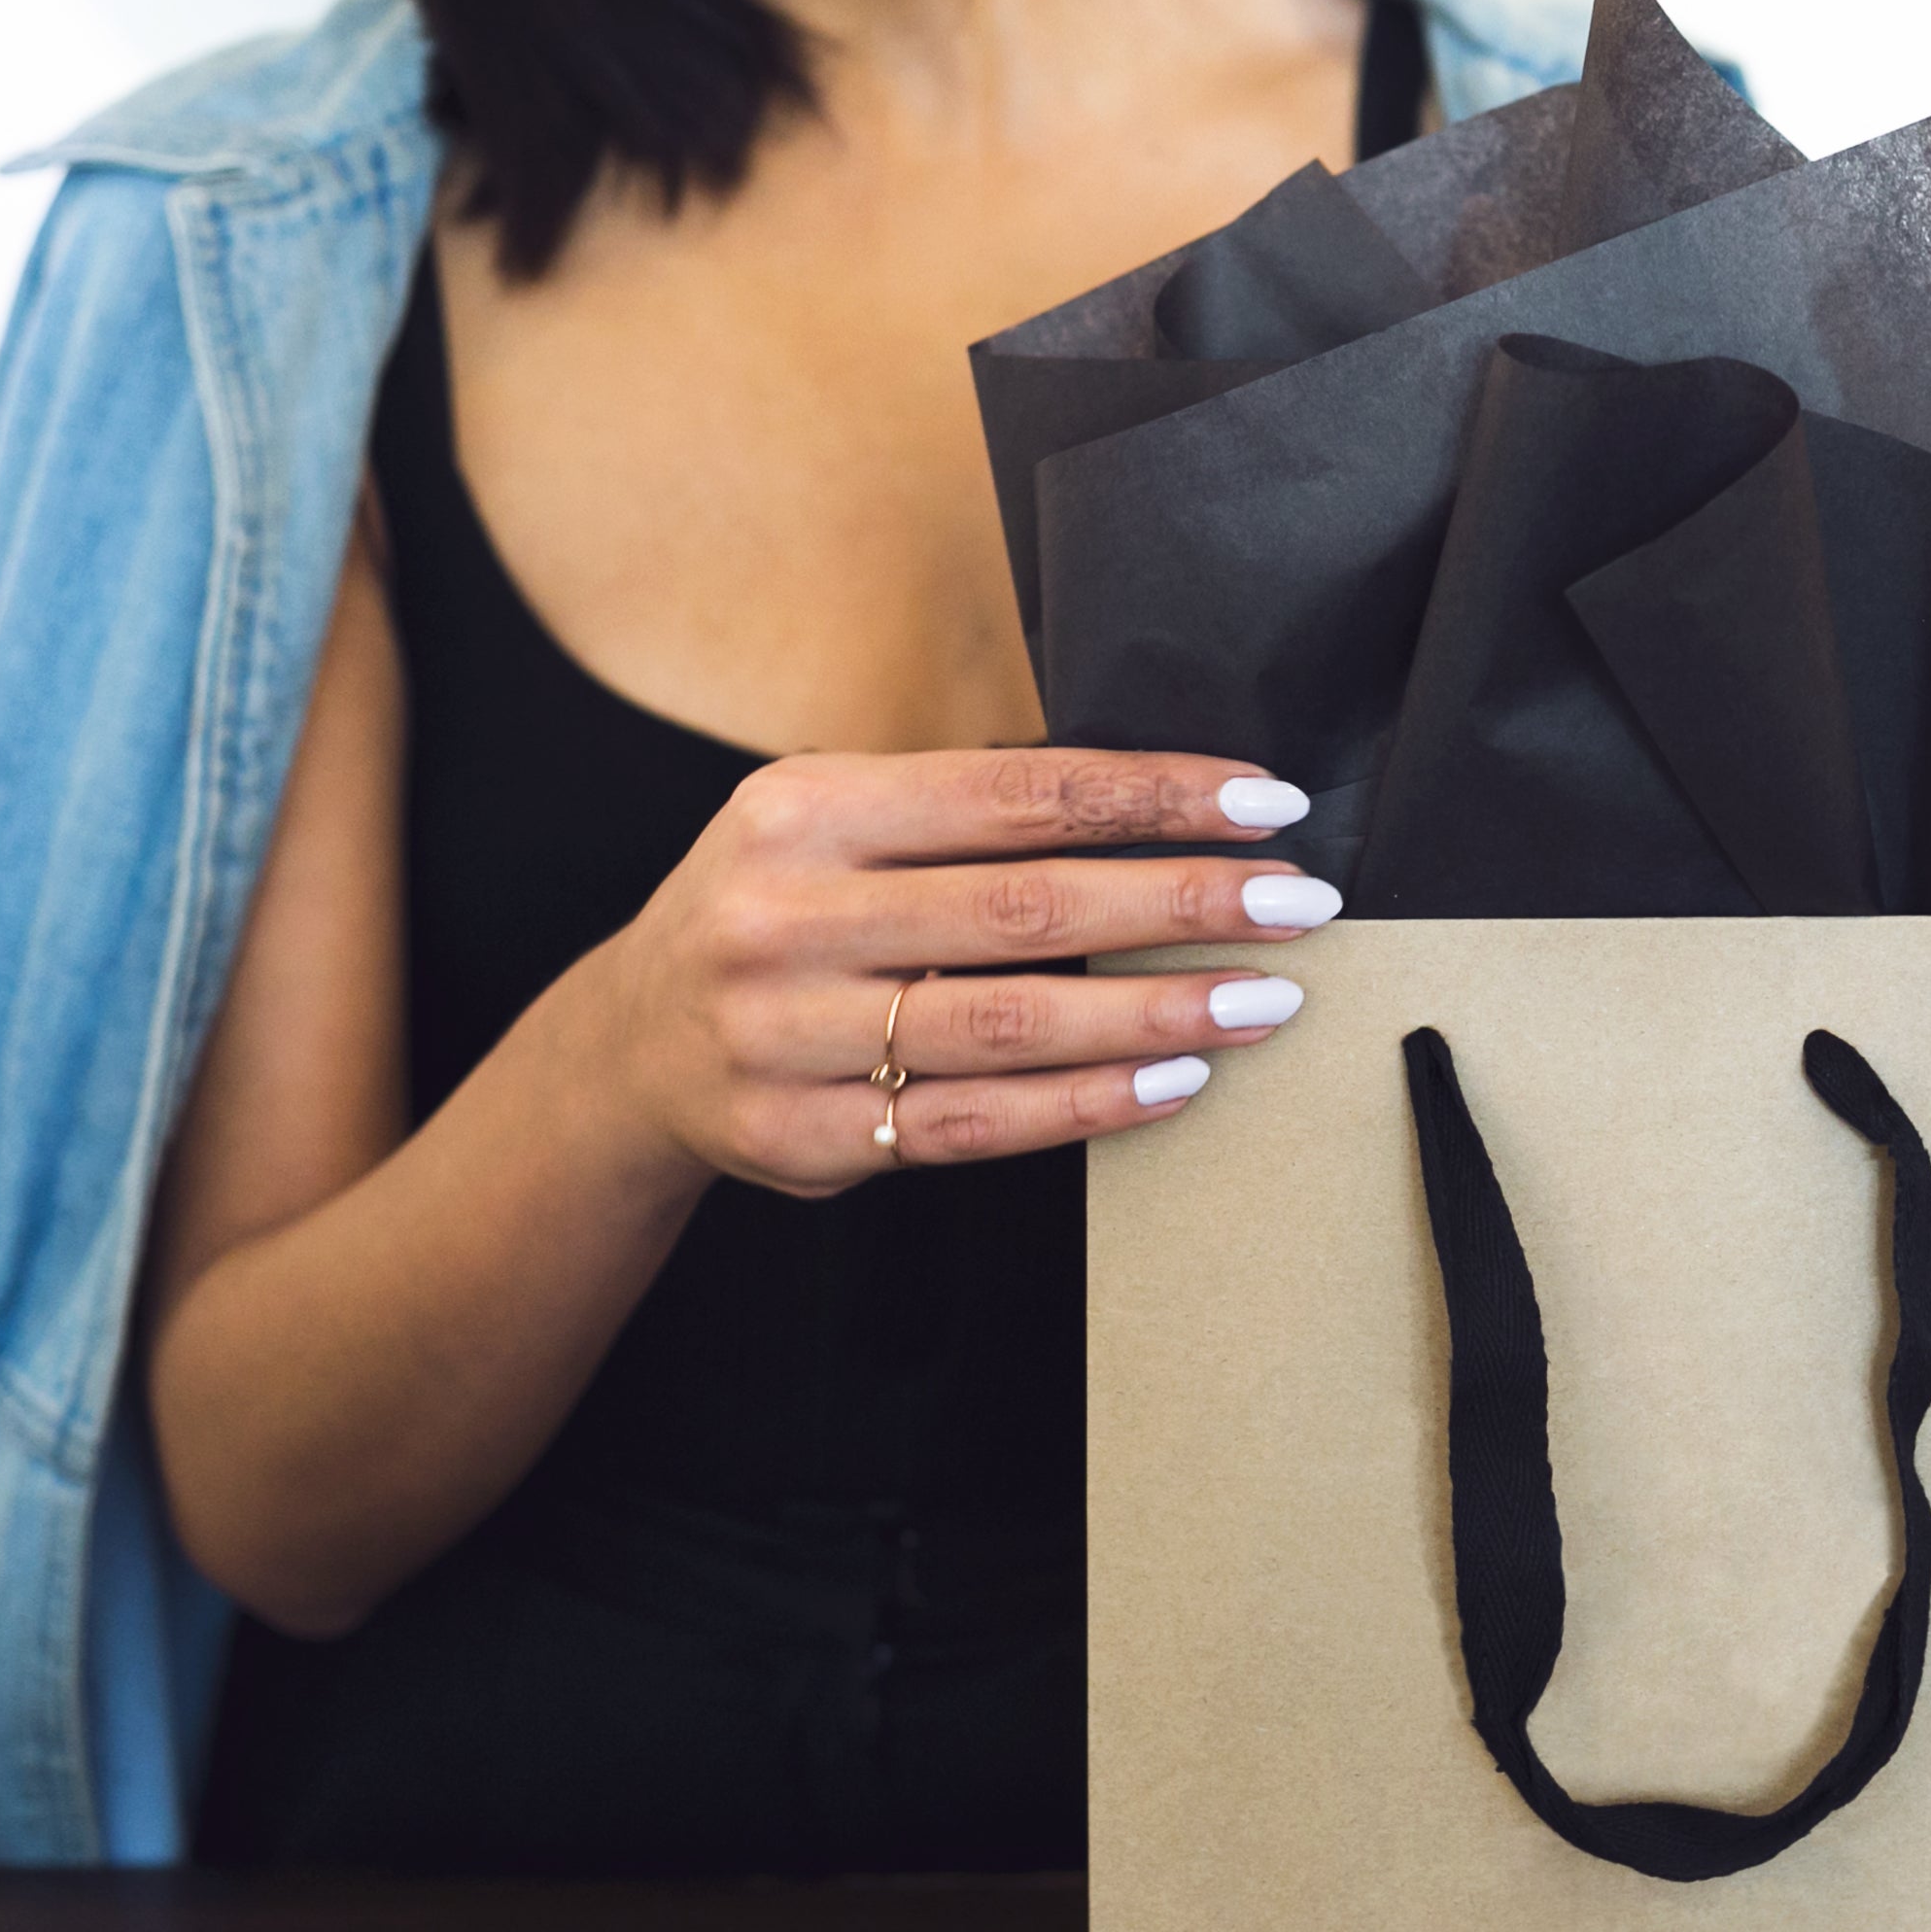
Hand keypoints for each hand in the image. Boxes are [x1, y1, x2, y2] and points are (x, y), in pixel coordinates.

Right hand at [563, 746, 1335, 1197]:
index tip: (1266, 804)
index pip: (1016, 794)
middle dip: (1184, 901)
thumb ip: (960, 814)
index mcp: (805, 811)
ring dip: (1157, 1013)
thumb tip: (1163, 806)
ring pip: (1008, 1024)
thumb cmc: (778, 912)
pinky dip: (1088, 1106)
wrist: (630, 1046)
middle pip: (1024, 907)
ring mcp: (788, 1035)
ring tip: (1264, 1001)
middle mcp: (784, 917)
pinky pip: (974, 1124)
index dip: (1153, 796)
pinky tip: (1178, 1084)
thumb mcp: (829, 825)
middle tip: (1301, 903)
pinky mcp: (804, 1137)